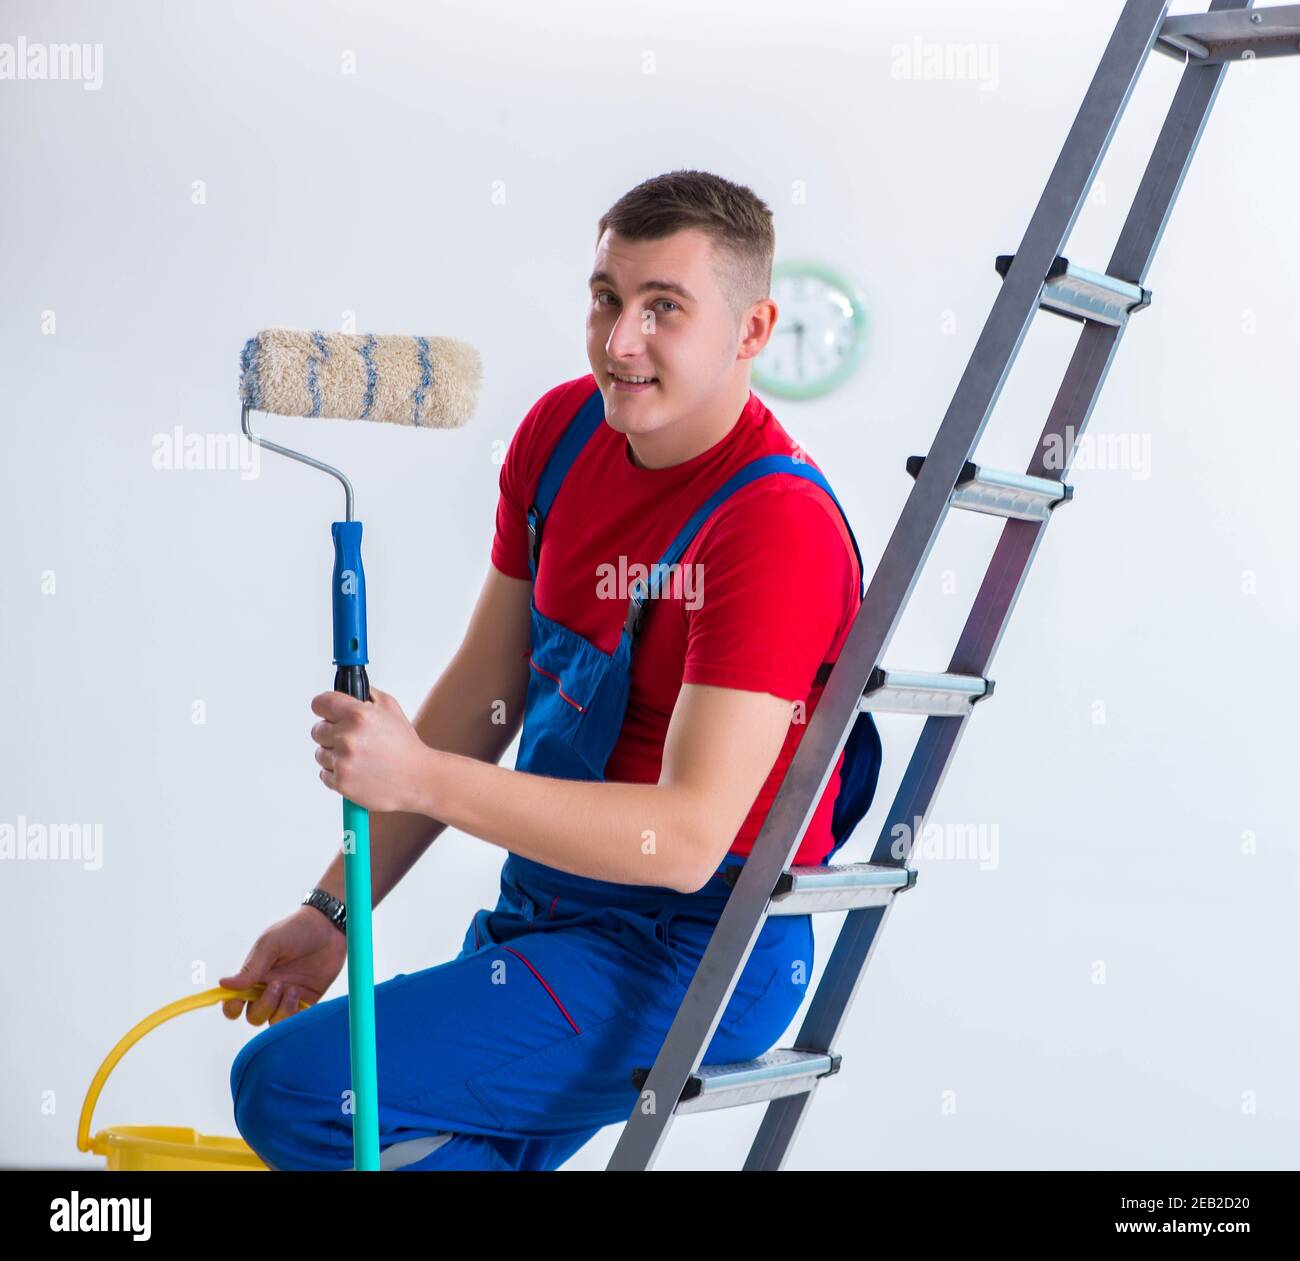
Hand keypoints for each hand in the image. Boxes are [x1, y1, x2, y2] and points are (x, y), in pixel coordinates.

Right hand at [219, 907, 347, 1025]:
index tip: (237, 1001)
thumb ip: (251, 968)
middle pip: (254, 1016)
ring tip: (293, 989)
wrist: (329, 927)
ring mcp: (287, 996)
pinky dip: (295, 1015)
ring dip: (281, 1010)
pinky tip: (301, 995)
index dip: (232, 1007)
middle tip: (278, 984)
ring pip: (274, 1021)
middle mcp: (268, 989)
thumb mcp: (271, 944)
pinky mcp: (307, 1001)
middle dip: (263, 1006)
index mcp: (255, 976)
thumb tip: (223, 984)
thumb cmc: (296, 930)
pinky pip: (295, 1020)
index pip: (235, 1000)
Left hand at [310, 687, 433, 813]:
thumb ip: (366, 694)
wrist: (418, 778)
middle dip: (332, 733)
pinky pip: (324, 774)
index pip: (319, 703)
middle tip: (352, 739)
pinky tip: (357, 771)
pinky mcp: (340, 782)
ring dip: (334, 755)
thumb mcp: (391, 708)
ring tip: (359, 757)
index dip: (325, 708)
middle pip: (317, 730)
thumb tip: (346, 691)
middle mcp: (347, 737)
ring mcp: (343, 761)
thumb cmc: (405, 745)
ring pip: (320, 753)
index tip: (328, 713)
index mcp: (358, 715)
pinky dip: (337, 773)